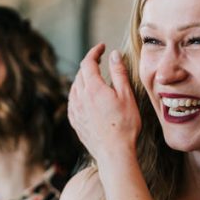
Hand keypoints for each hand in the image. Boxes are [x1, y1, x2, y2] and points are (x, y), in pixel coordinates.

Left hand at [68, 43, 140, 165]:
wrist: (114, 153)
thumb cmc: (125, 126)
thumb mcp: (127, 96)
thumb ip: (119, 73)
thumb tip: (114, 54)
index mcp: (93, 88)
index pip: (88, 62)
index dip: (94, 51)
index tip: (102, 47)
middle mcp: (80, 97)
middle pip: (80, 73)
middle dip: (89, 64)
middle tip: (100, 60)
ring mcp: (75, 110)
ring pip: (74, 87)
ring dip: (83, 78)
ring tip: (94, 77)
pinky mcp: (74, 121)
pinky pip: (72, 101)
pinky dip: (78, 93)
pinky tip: (86, 97)